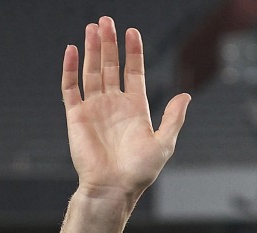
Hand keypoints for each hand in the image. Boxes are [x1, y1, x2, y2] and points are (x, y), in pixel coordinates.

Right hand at [62, 16, 189, 202]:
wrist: (113, 188)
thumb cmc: (140, 171)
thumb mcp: (164, 143)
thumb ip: (173, 118)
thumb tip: (186, 95)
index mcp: (135, 108)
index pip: (133, 72)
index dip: (133, 52)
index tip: (132, 32)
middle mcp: (114, 104)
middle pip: (110, 66)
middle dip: (108, 44)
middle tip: (107, 20)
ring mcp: (94, 108)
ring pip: (91, 71)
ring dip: (91, 50)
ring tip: (93, 28)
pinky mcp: (76, 116)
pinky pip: (71, 88)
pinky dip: (70, 69)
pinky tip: (72, 50)